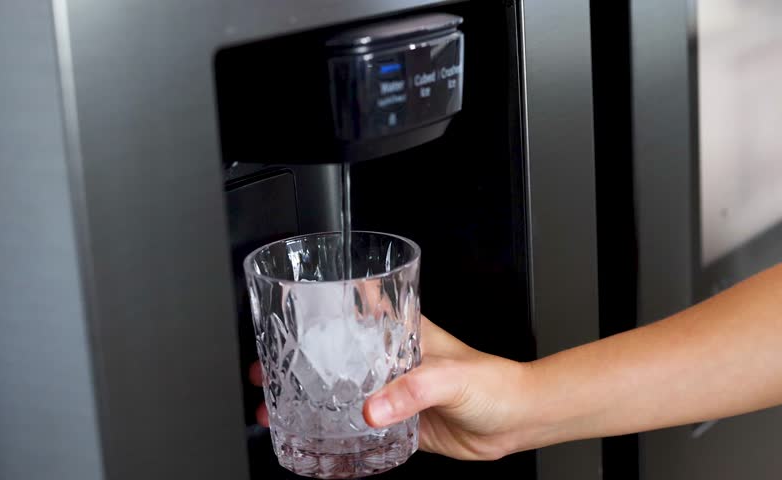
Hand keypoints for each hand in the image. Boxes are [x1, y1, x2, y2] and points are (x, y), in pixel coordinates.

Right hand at [249, 316, 532, 460]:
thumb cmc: (494, 382)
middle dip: (301, 360)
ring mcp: (394, 390)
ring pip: (343, 390)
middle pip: (337, 354)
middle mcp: (393, 359)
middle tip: (266, 369)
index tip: (286, 310)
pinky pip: (360, 425)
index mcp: (403, 333)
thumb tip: (372, 410)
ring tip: (276, 406)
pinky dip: (336, 429)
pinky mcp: (400, 421)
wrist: (515, 420)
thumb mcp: (450, 377)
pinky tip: (315, 436)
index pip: (357, 309)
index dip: (320, 308)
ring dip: (312, 397)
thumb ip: (411, 391)